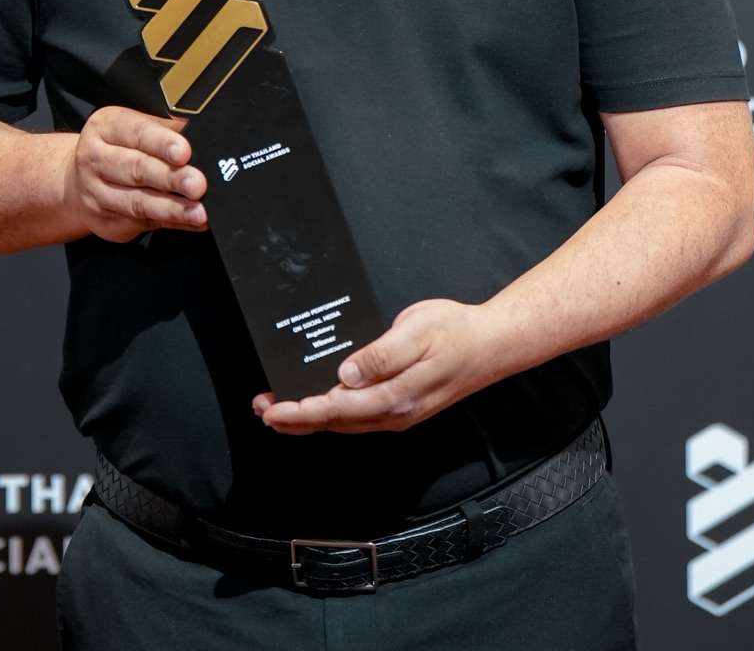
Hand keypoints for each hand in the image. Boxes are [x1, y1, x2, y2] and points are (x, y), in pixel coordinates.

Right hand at [67, 106, 206, 242]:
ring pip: (138, 203)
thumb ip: (164, 129)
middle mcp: (95, 159)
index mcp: (105, 127)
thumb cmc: (116, 148)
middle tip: (198, 184)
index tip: (184, 152)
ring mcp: (96, 194)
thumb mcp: (133, 128)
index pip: (137, 133)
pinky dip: (172, 223)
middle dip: (170, 178)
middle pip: (136, 169)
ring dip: (172, 209)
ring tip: (198, 211)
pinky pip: (143, 224)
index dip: (162, 143)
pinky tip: (192, 222)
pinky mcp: (105, 222)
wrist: (74, 182)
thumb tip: (201, 134)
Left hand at [251, 299, 508, 434]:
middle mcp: (393, 414)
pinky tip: (319, 399)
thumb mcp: (417, 331)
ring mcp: (397, 414)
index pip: (335, 410)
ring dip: (310, 418)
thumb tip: (345, 375)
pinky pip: (357, 416)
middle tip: (261, 407)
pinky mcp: (401, 407)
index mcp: (394, 398)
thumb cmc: (456, 332)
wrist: (493, 346)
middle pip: (334, 423)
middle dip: (295, 419)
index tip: (271, 409)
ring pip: (344, 423)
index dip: (299, 412)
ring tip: (279, 407)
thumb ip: (380, 355)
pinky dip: (331, 412)